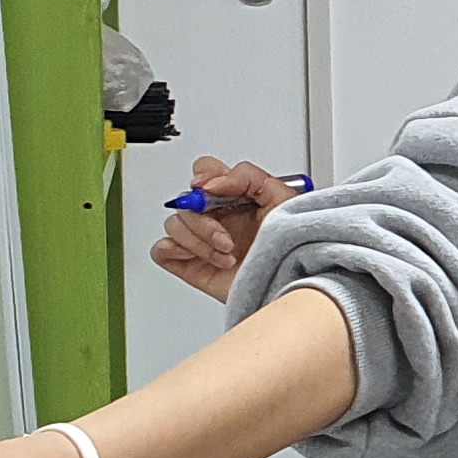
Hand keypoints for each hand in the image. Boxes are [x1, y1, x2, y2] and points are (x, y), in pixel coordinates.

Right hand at [149, 155, 305, 304]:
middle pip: (185, 201)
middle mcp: (217, 216)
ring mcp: (203, 241)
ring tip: (227, 255)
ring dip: (199, 242)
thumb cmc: (295, 246)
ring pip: (174, 225)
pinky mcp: (192, 264)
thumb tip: (211, 183)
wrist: (295, 285)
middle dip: (205, 222)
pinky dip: (174, 251)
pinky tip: (205, 259)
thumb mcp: (282, 199)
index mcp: (235, 197)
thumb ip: (248, 177)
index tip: (211, 192)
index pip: (205, 172)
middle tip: (227, 239)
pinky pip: (162, 250)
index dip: (203, 177)